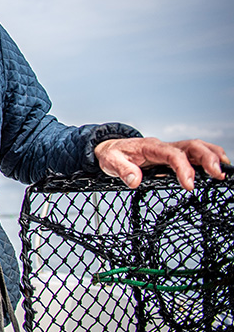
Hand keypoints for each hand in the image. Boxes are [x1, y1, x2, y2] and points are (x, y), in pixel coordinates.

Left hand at [94, 137, 229, 190]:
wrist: (110, 148)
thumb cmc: (112, 154)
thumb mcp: (110, 162)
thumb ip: (122, 170)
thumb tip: (135, 181)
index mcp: (150, 147)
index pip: (172, 155)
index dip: (183, 168)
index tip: (189, 185)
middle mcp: (163, 146)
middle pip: (191, 146)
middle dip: (207, 159)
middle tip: (218, 175)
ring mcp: (170, 149)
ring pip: (197, 147)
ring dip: (213, 156)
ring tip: (224, 171)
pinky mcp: (173, 155)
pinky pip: (195, 153)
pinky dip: (209, 158)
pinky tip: (217, 168)